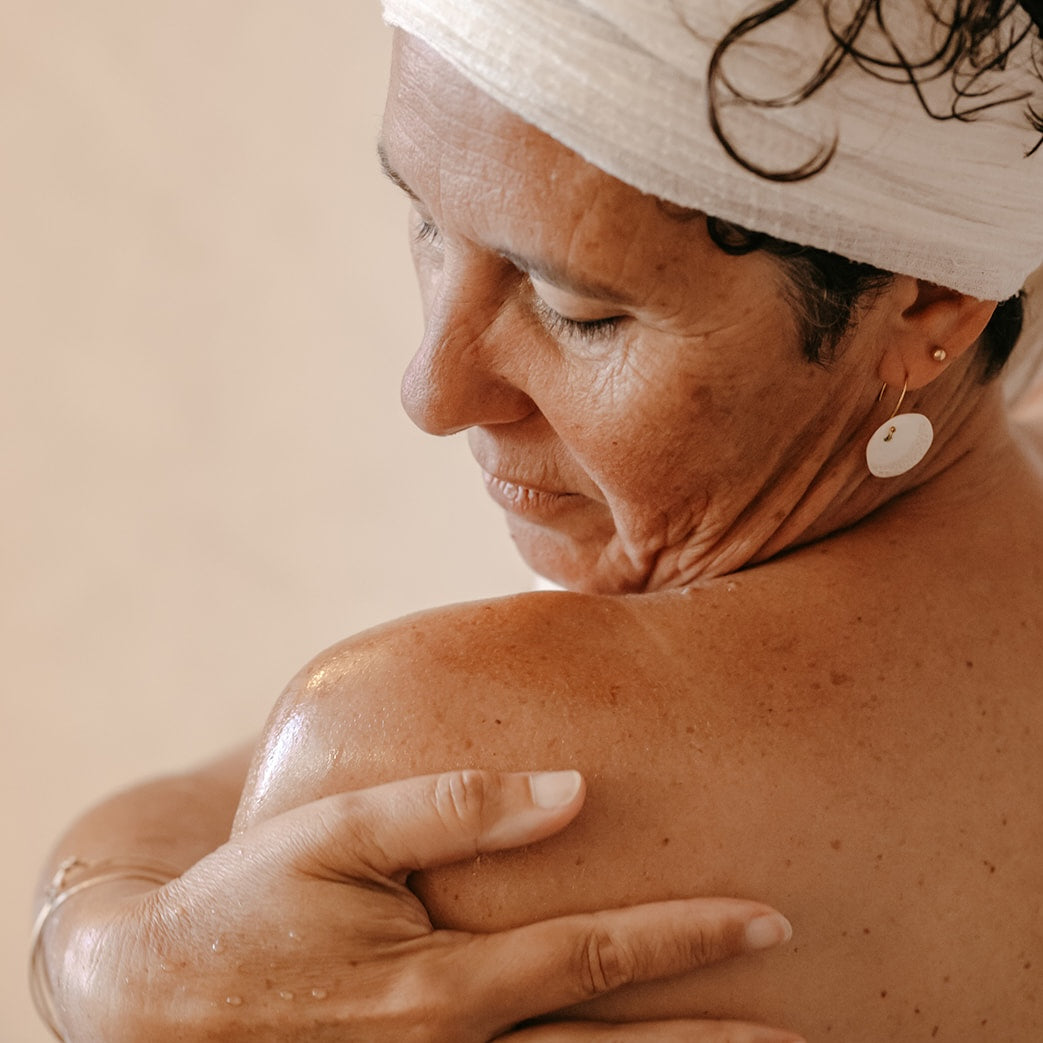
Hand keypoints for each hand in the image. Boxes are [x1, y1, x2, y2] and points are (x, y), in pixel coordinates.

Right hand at [49, 769, 799, 1041]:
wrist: (152, 1005)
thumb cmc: (248, 903)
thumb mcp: (336, 834)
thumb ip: (452, 807)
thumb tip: (572, 788)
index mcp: (443, 984)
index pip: (595, 958)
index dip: (688, 939)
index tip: (767, 919)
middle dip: (710, 1037)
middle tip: (802, 1018)